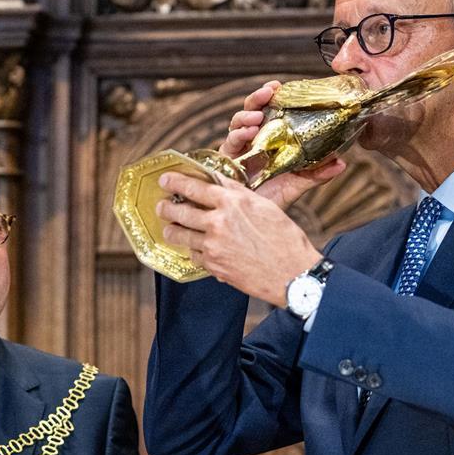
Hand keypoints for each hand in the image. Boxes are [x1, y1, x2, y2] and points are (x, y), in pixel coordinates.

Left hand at [157, 171, 321, 306]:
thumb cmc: (284, 239)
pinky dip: (193, 249)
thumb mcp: (264, 207)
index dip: (175, 182)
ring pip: (179, 235)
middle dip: (165, 208)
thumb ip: (238, 194)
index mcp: (232, 202)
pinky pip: (193, 254)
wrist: (292, 274)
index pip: (194, 187)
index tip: (165, 180)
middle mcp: (218, 223)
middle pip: (179, 211)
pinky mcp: (214, 266)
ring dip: (172, 229)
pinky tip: (196, 247)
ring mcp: (213, 246)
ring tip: (170, 227)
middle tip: (161, 206)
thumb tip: (218, 185)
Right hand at [223, 81, 347, 210]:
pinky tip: (247, 133)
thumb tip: (341, 163)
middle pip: (251, 110)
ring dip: (247, 115)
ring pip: (238, 122)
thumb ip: (318, 173)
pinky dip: (237, 135)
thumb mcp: (299, 184)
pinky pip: (229, 143)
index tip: (279, 86)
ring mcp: (238, 148)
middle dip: (258, 98)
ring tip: (257, 116)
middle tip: (269, 91)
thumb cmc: (274, 197)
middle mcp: (252, 140)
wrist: (255, 218)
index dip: (272, 97)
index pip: (269, 111)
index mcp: (269, 138)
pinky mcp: (226, 160)